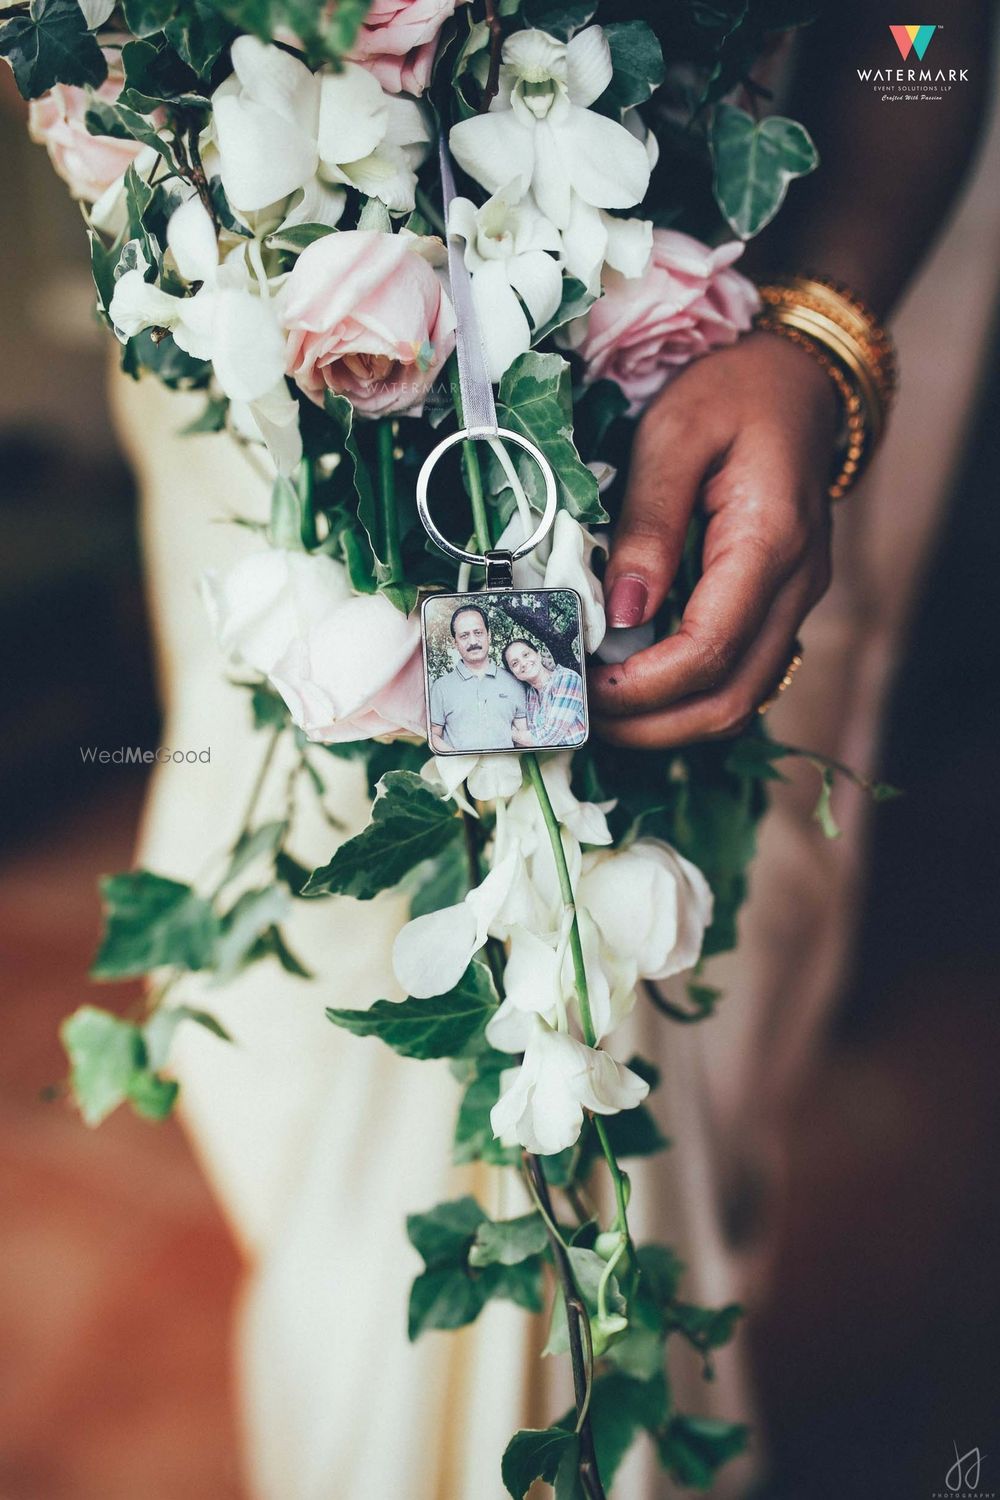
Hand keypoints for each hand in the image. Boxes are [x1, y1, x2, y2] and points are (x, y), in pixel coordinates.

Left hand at [590, 331, 838, 747]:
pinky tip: (636, 687)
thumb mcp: (673, 434)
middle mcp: (797, 587)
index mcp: (771, 543)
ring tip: (600, 710)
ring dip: (670, 724)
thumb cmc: (729, 393)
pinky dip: (689, 698)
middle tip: (580, 716)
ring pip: (742, 701)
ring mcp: (796, 603)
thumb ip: (648, 523)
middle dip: (652, 726)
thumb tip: (620, 612)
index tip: (582, 685)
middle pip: (731, 699)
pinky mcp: (781, 607)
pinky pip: (742, 676)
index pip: (709, 650)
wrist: (795, 379)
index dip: (642, 686)